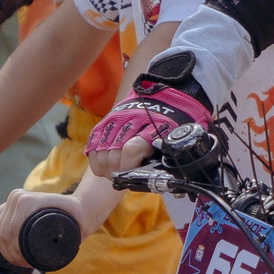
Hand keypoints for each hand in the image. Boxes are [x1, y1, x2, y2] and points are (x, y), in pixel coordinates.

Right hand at [0, 190, 89, 269]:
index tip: (26, 261)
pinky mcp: (11, 203)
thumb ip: (62, 242)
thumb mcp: (71, 232)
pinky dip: (0, 238)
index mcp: (29, 201)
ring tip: (18, 259)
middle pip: (1, 232)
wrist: (78, 209)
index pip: (10, 231)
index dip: (15, 251)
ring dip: (4, 248)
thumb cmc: (76, 221)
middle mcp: (19, 197)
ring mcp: (14, 198)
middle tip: (24, 263)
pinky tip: (9, 248)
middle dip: (10, 252)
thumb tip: (40, 257)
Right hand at [85, 70, 212, 176]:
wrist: (163, 96)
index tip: (133, 174)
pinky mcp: (106, 121)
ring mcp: (117, 119)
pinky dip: (97, 161)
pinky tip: (106, 167)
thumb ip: (175, 154)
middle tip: (124, 177)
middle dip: (117, 171)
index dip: (129, 166)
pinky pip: (93, 145)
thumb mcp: (180, 137)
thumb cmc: (173, 123)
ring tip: (115, 174)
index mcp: (155, 125)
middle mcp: (132, 120)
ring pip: (102, 152)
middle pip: (114, 153)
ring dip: (106, 169)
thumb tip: (173, 177)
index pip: (132, 148)